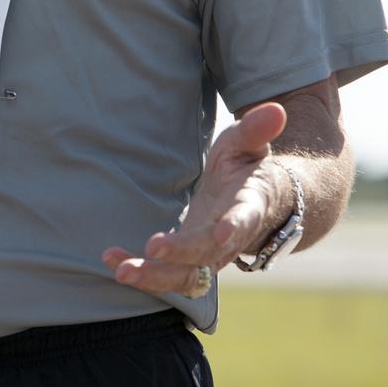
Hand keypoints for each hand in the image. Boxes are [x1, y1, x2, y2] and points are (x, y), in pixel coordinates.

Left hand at [102, 102, 287, 297]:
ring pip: (186, 277)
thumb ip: (256, 130)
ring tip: (122, 271)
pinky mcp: (190, 260)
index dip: (234, 228)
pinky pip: (167, 275)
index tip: (222, 233)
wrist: (258, 202)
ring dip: (155, 277)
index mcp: (248, 206)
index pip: (244, 220)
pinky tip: (112, 262)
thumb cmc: (248, 165)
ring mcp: (209, 255)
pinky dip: (143, 273)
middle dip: (180, 254)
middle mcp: (230, 239)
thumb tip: (275, 109)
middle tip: (152, 249)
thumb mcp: (249, 144)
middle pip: (208, 254)